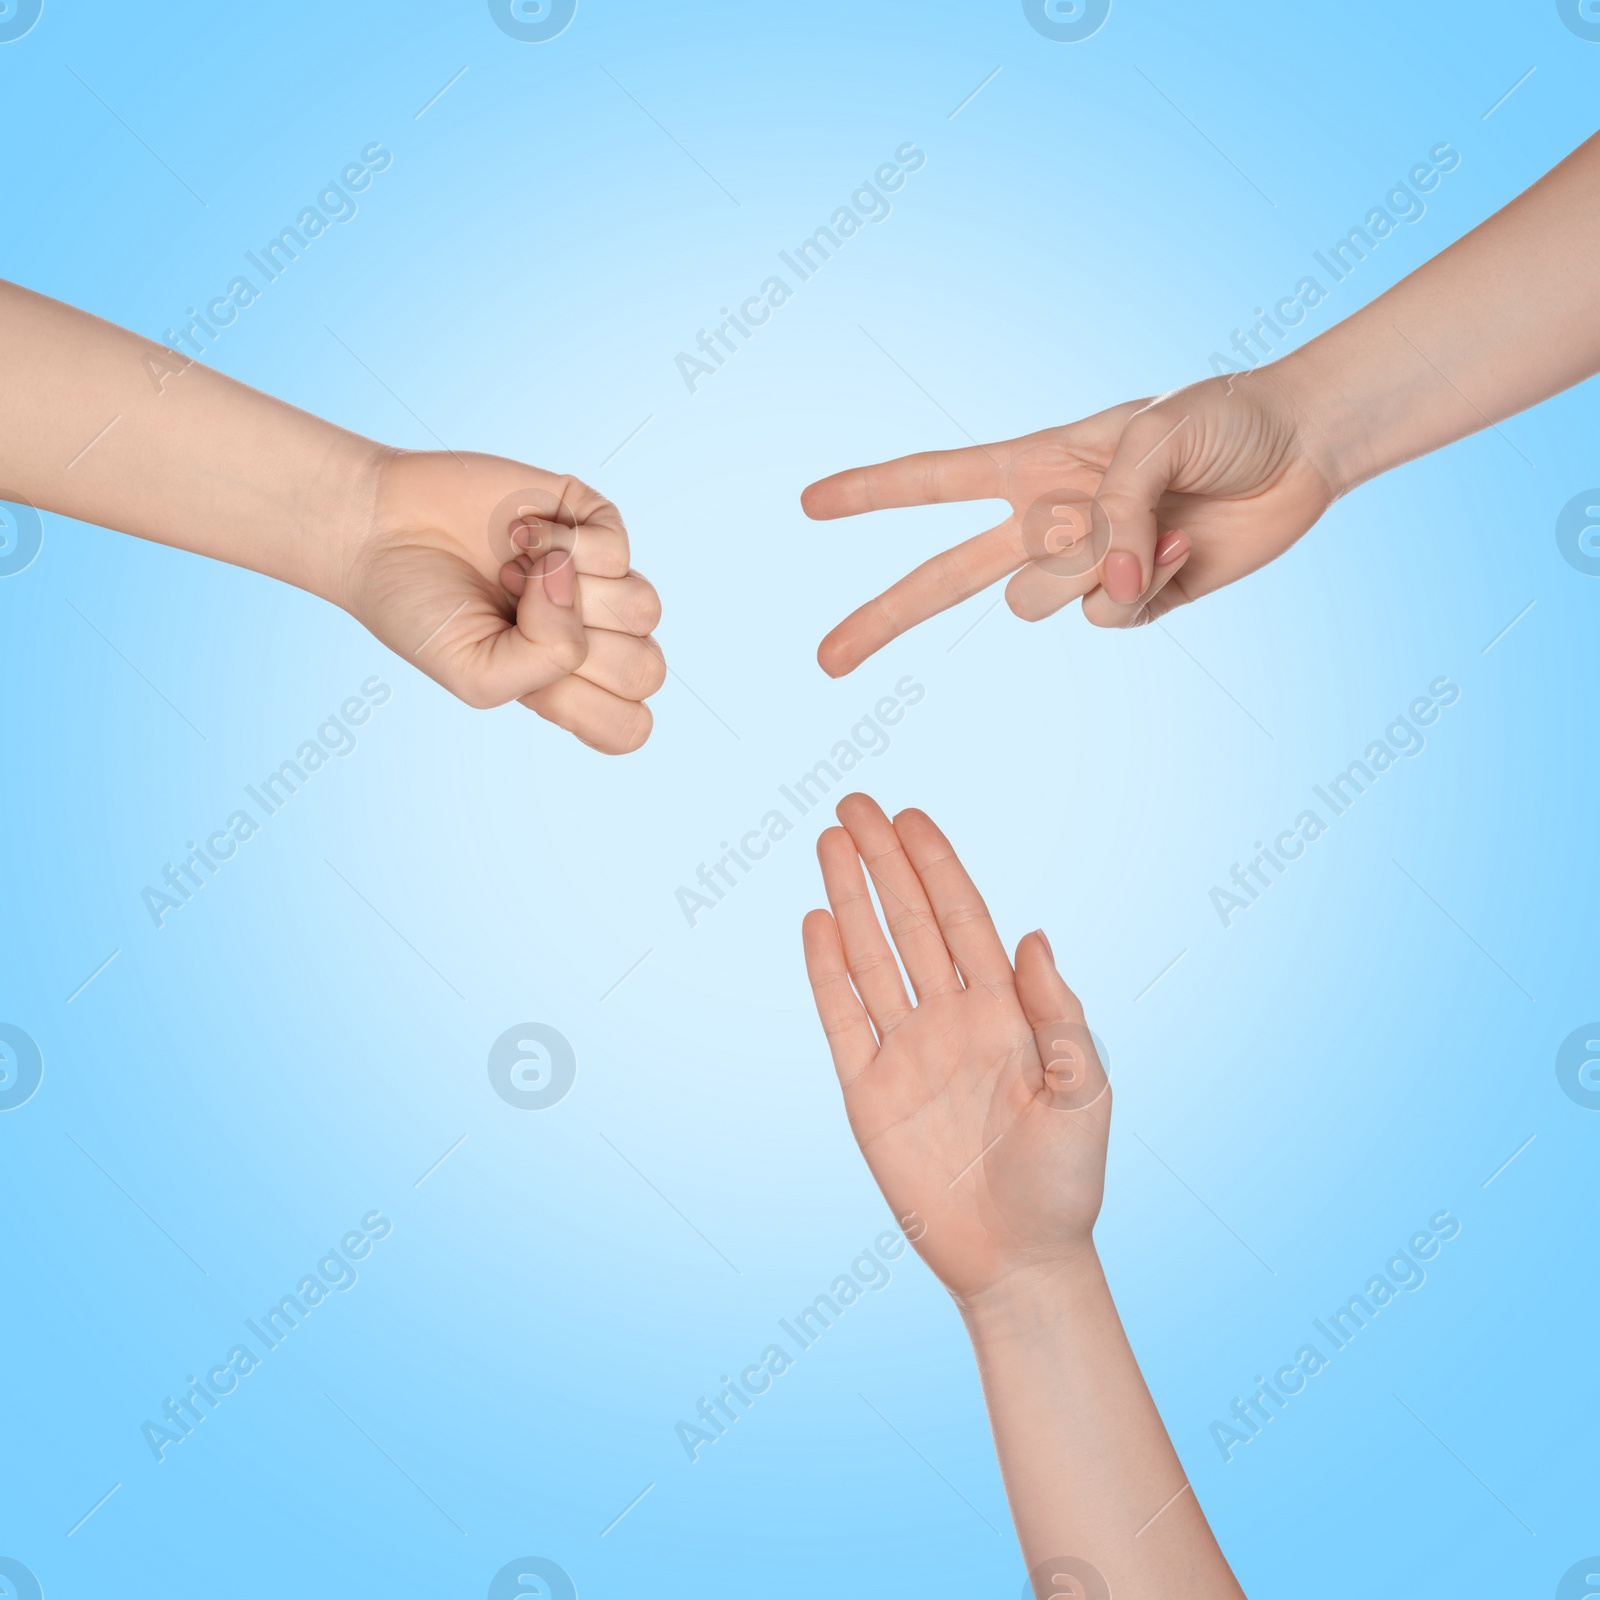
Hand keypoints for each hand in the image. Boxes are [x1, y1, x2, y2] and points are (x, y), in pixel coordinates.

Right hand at [339, 448, 662, 752]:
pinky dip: (558, 542)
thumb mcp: (477, 675)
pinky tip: (519, 536)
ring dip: (567, 594)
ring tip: (513, 578)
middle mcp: (593, 634)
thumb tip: (573, 579)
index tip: (535, 686)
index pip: (632, 725)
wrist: (379, 531)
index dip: (591, 708)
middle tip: (515, 621)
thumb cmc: (423, 612)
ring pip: (644, 609)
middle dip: (576, 649)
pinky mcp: (591, 521)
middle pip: (647, 669)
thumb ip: (546, 660)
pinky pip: (617, 547)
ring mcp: (598, 578)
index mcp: (570, 685)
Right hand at [800, 365, 1336, 675]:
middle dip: (881, 618)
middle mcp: (1047, 522)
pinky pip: (1107, 618)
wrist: (1303, 449)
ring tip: (1151, 530)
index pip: (937, 482)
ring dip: (1085, 573)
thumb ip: (1111, 511)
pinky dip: (1142, 588)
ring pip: (1037, 606)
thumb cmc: (1223, 419)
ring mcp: (1087, 566)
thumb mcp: (1155, 438)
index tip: (810, 503)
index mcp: (1035, 466)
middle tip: (826, 662)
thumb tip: (1099, 584)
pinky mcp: (1133, 600)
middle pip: (943, 580)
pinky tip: (1181, 550)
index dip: (872, 492)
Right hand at [801, 794, 1109, 1307]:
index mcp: (1006, 1013)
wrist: (1019, 1261)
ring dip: (849, 899)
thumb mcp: (1086, 1096)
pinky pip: (842, 1019)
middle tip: (854, 802)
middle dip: (883, 862)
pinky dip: (825, 971)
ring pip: (870, 957)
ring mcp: (905, 1052)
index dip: (936, 866)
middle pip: (909, 922)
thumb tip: (1033, 937)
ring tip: (828, 840)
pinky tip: (814, 922)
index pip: (963, 919)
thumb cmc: (1066, 1182)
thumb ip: (1061, 1017)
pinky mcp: (867, 1093)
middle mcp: (951, 1019)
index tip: (910, 816)